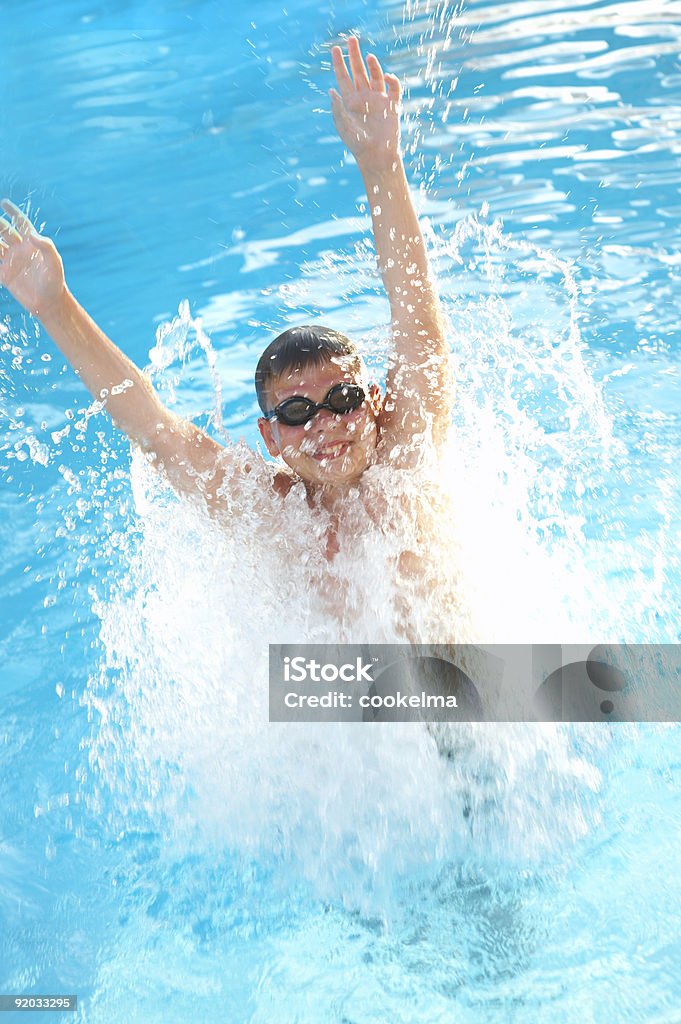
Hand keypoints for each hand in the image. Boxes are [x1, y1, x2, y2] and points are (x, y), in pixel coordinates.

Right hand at [0, 200, 65, 317]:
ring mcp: (10, 261)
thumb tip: (31, 235)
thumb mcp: (54, 263)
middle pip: (3, 230)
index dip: (13, 212)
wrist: (49, 303)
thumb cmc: (55, 281)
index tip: (4, 202)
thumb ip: (46, 246)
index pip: (20, 223)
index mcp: (32, 243)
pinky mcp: (4, 275)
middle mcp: (19, 249)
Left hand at [330, 37, 401, 173]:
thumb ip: (337, 108)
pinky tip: (387, 76)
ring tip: (368, 56)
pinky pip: (394, 88)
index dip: (339, 63)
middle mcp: (364, 97)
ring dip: (373, 65)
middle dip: (354, 55)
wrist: (377, 156)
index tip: (335, 49)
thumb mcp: (343, 126)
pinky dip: (391, 80)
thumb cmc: (357, 144)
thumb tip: (331, 91)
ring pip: (375, 76)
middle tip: (352, 39)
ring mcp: (378, 99)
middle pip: (358, 71)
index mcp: (350, 101)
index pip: (343, 77)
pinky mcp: (392, 105)